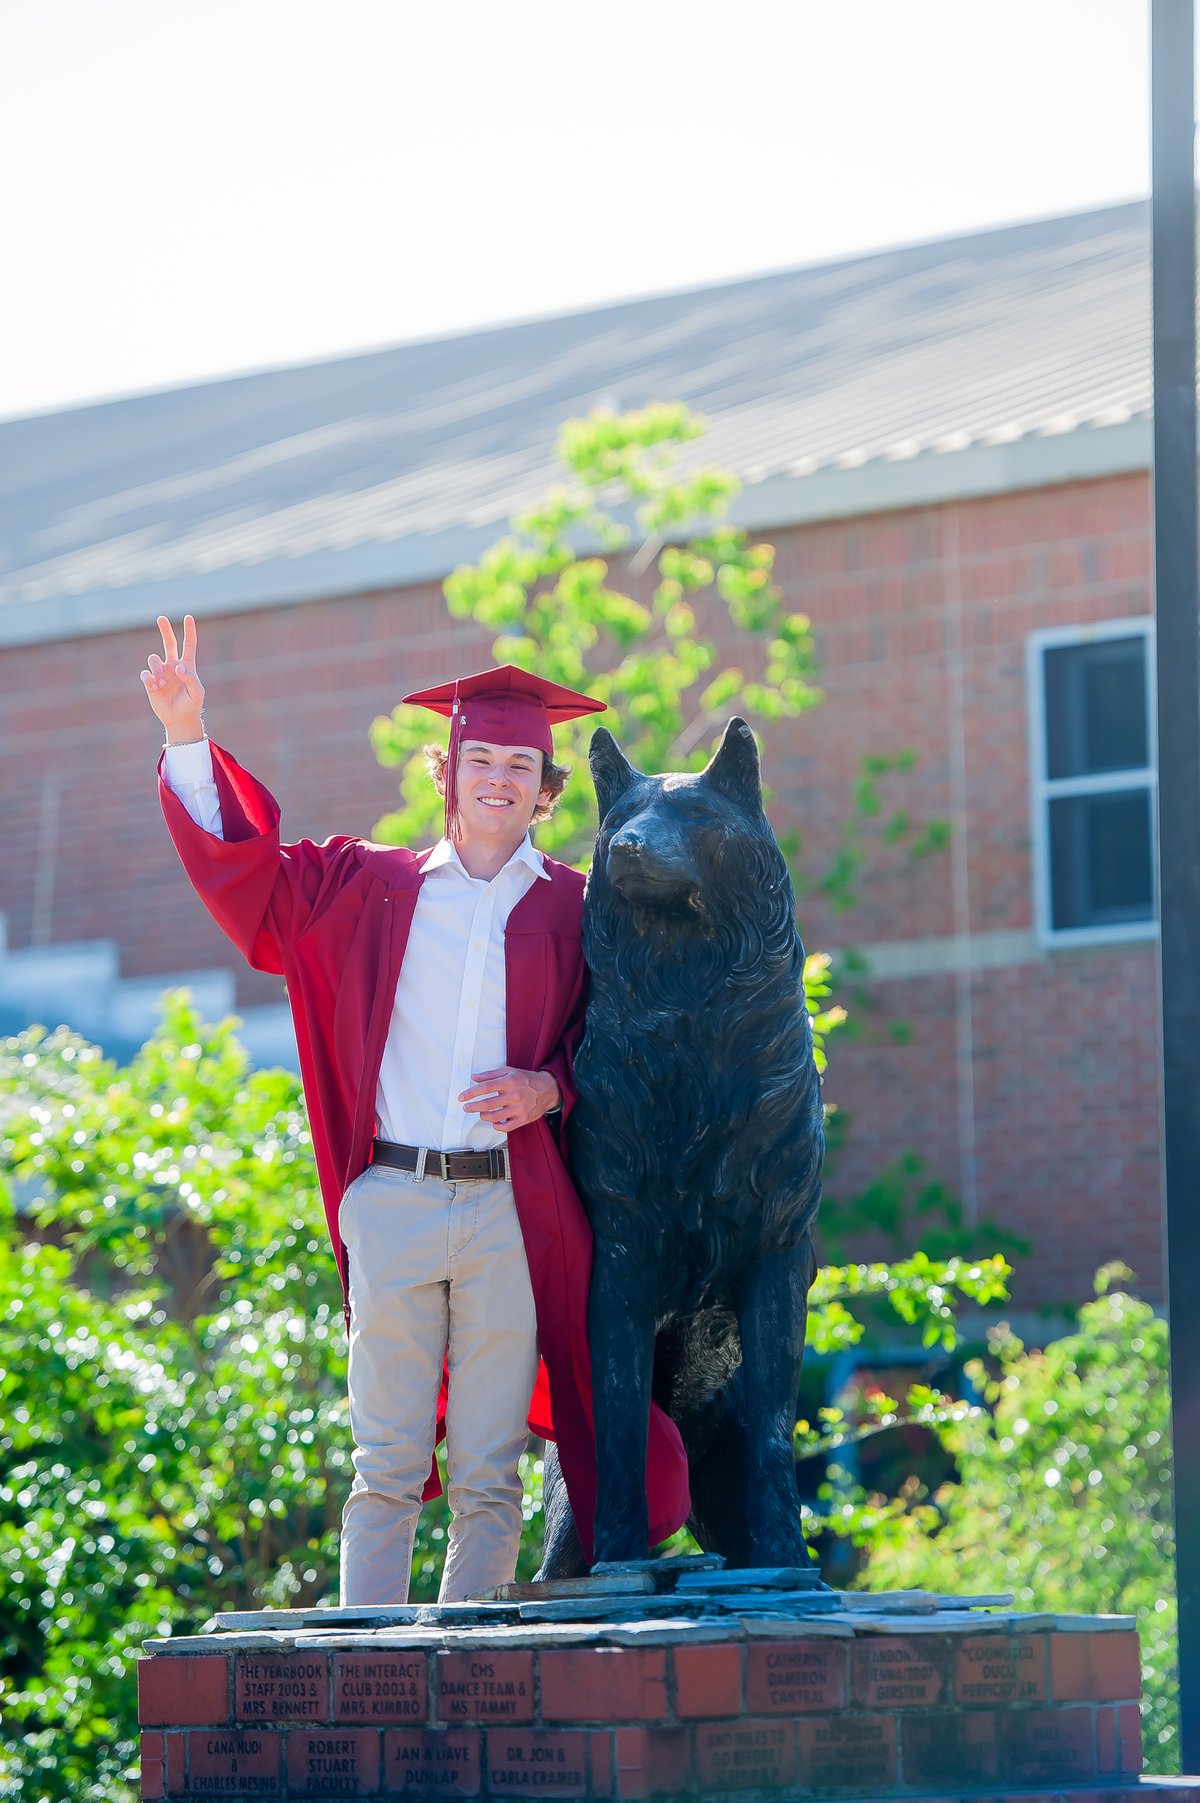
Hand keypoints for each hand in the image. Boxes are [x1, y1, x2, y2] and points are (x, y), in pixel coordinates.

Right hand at [140, 614, 205, 742]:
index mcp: (187, 666)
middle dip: (165, 630)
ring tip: (162, 683)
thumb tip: (177, 668)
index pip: (189, 645)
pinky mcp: (151, 682)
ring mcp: (161, 673)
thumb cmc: (191, 705)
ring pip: (153, 659)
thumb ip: (190, 678)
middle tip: (161, 618)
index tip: (188, 617)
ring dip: (156, 670)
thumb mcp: (197, 692)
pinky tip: (154, 686)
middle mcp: (173, 666)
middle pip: (169, 643)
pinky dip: (149, 678)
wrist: (180, 719)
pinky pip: (145, 673)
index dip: (189, 631)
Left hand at [460, 1065, 560, 1132]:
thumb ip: (490, 1075)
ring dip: (483, 1116)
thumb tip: (474, 1077)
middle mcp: (514, 1096)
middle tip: (466, 1107)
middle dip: (472, 1107)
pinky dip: (496, 1126)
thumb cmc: (527, 1079)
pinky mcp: (523, 1119)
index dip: (470, 1093)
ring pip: (494, 1117)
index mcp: (509, 1082)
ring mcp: (519, 1109)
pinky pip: (506, 1127)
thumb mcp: (509, 1071)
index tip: (462, 1097)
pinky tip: (494, 1122)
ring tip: (480, 1113)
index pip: (484, 1088)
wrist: (548, 1089)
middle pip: (487, 1104)